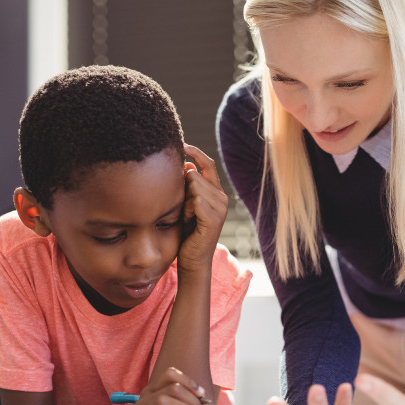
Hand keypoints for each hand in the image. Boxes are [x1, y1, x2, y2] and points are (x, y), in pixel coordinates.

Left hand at [178, 144, 227, 272]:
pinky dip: (186, 211)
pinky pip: (195, 201)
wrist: (192, 259)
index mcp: (216, 192)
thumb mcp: (185, 204)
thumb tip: (186, 164)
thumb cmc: (186, 233)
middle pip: (194, 174)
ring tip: (186, 217)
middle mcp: (222, 197)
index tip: (182, 145)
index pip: (208, 164)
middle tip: (183, 210)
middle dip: (182, 189)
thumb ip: (188, 186)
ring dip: (184, 201)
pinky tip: (187, 222)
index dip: (195, 152)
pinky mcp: (214, 219)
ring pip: (193, 186)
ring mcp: (220, 208)